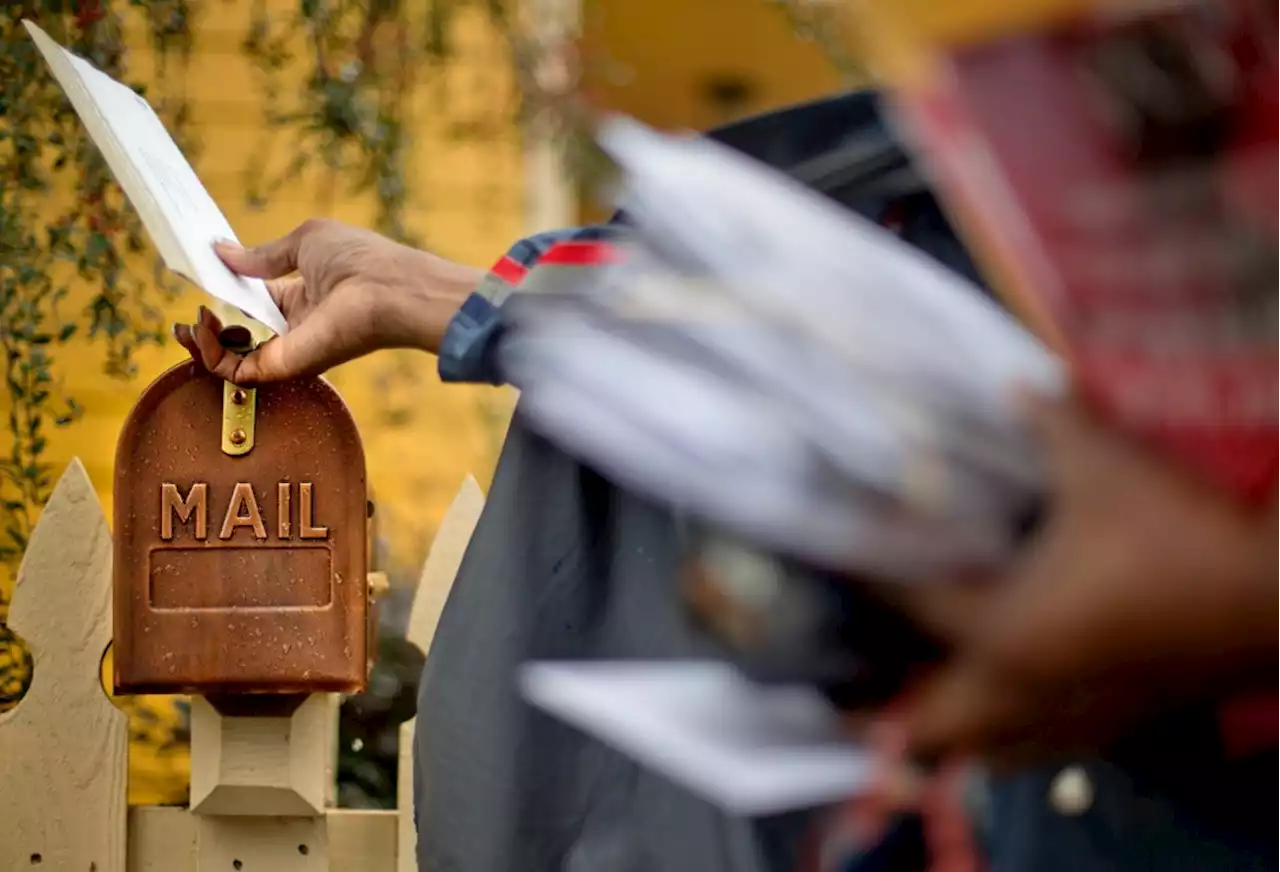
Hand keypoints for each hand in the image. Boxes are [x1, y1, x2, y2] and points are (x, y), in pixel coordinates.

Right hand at [174, 219, 483, 384]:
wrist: (388, 288)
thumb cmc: (359, 258)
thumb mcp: (304, 242)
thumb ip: (261, 256)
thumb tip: (222, 251)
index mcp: (303, 294)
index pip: (255, 302)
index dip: (226, 295)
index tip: (199, 282)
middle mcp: (295, 327)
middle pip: (241, 336)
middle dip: (206, 330)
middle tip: (183, 321)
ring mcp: (289, 348)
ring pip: (234, 359)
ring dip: (201, 345)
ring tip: (184, 327)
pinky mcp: (285, 364)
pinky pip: (237, 370)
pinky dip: (210, 354)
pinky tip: (198, 328)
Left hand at [884, 393, 1279, 766]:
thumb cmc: (1180, 533)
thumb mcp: (1106, 465)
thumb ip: (1048, 421)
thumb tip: (1013, 384)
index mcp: (1007, 630)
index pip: (917, 608)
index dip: (874, 580)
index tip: (842, 565)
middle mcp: (1027, 686)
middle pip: (936, 725)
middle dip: (889, 715)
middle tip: (853, 686)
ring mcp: (1074, 715)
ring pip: (992, 750)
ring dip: (951, 737)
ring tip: (914, 710)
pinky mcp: (1119, 724)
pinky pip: (1044, 750)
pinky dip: (1011, 745)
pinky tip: (1006, 728)